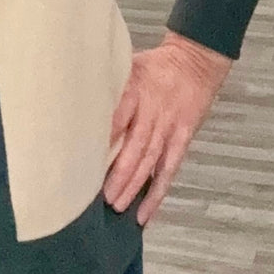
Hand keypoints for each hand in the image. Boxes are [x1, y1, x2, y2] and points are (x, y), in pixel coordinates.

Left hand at [102, 29, 232, 224]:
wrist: (196, 61)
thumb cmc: (154, 66)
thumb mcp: (128, 65)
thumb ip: (108, 86)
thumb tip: (77, 105)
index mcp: (135, 91)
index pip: (117, 118)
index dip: (104, 141)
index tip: (85, 161)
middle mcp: (153, 112)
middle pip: (135, 147)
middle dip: (119, 174)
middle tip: (102, 196)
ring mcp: (169, 128)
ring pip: (151, 162)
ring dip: (134, 186)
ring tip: (119, 207)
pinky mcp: (182, 140)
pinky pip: (169, 170)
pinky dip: (157, 192)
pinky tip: (146, 212)